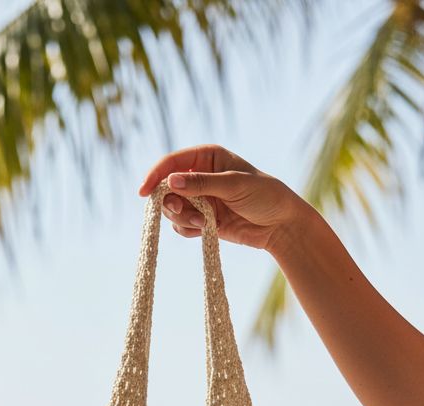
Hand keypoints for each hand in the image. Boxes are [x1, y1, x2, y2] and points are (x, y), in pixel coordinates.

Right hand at [139, 145, 297, 250]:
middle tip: (185, 213)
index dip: (155, 176)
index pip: (172, 163)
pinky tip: (206, 230)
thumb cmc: (264, 196)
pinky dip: (188, 230)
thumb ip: (202, 184)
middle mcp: (200, 176)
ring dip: (183, 219)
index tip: (143, 193)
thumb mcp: (234, 185)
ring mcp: (200, 199)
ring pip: (172, 209)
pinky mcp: (203, 219)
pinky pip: (182, 226)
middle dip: (171, 204)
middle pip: (166, 189)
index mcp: (206, 157)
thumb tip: (170, 182)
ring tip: (204, 223)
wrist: (280, 225)